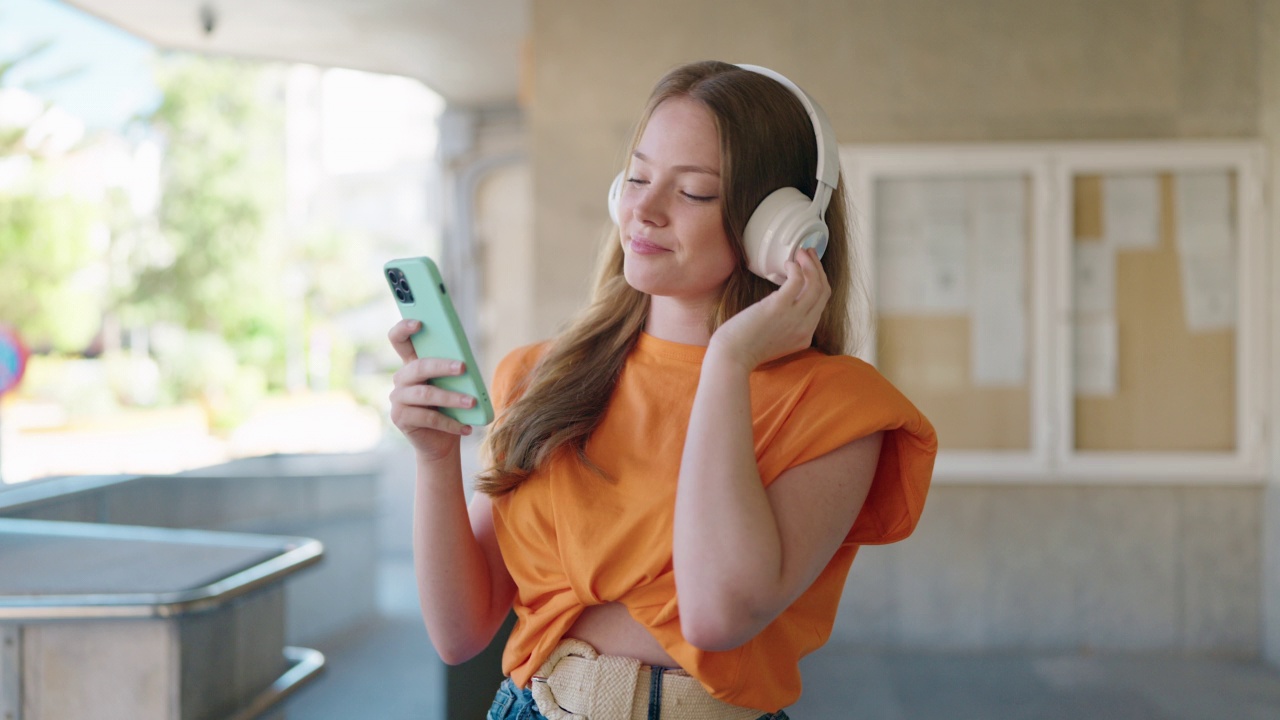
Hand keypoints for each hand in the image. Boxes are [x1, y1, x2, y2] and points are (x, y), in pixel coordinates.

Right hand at [387, 319, 478, 459]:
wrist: (441, 441)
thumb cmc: (451, 408)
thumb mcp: (453, 385)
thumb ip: (454, 370)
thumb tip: (464, 362)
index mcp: (412, 364)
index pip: (399, 340)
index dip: (404, 328)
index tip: (419, 322)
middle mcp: (401, 379)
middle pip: (418, 367)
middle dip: (441, 366)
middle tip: (462, 368)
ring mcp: (397, 399)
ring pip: (425, 394)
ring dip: (451, 398)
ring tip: (471, 402)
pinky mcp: (400, 418)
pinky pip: (427, 417)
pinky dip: (450, 423)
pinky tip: (466, 427)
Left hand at [708, 248, 830, 370]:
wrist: (731, 357)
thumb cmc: (743, 347)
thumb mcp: (774, 339)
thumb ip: (784, 325)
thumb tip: (780, 302)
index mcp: (804, 336)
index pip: (821, 306)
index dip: (819, 283)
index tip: (811, 270)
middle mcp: (805, 328)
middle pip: (823, 293)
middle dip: (819, 269)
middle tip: (809, 254)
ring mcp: (794, 318)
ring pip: (816, 285)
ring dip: (811, 264)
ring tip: (801, 252)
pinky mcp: (779, 307)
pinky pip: (798, 280)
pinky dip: (796, 268)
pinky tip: (788, 263)